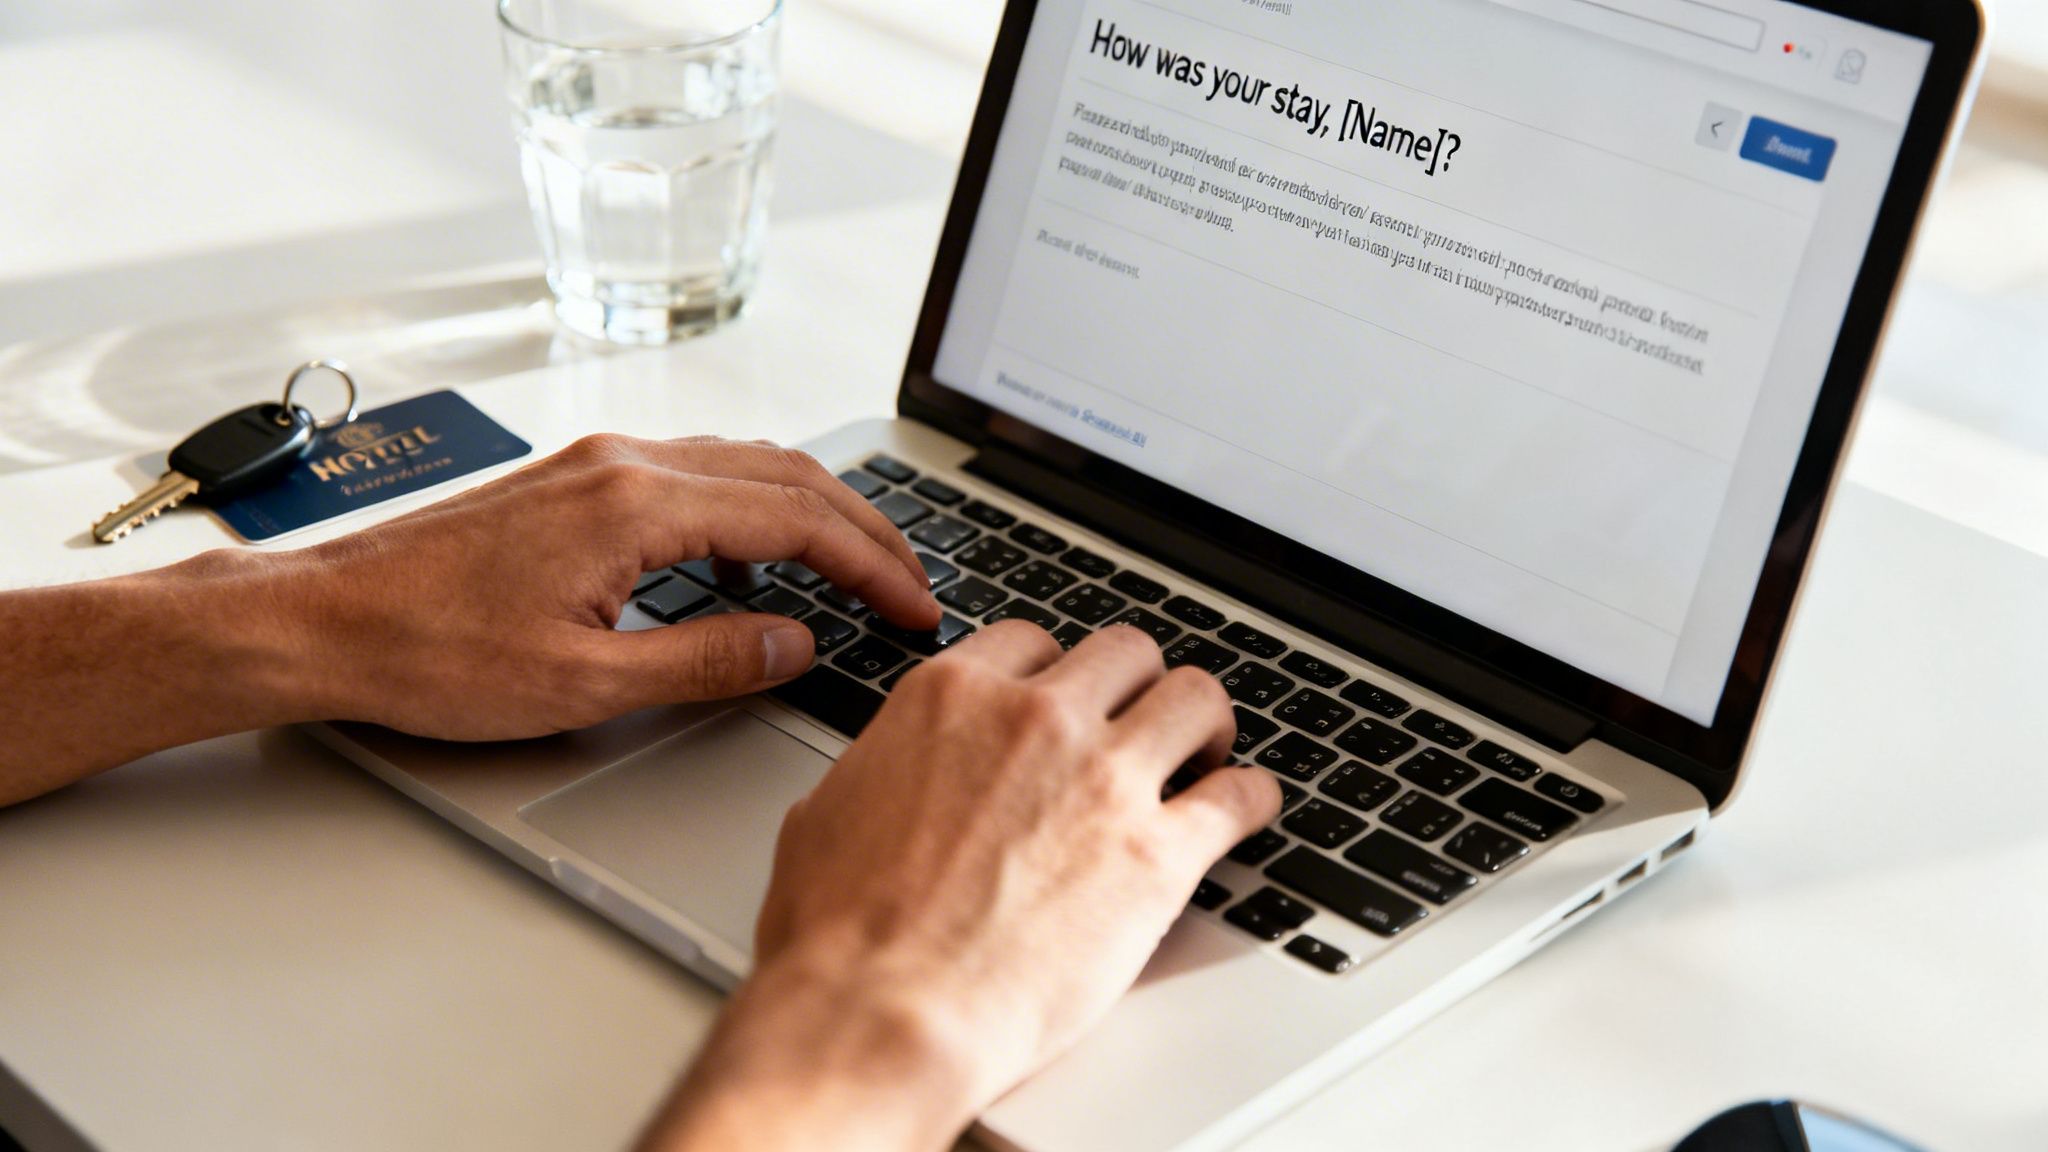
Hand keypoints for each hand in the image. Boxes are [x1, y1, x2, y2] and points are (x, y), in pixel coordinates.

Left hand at [278, 433, 940, 739]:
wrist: (322, 620)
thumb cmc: (428, 652)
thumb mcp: (582, 684)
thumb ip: (705, 662)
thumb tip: (795, 644)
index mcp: (635, 503)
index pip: (796, 520)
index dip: (873, 566)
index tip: (916, 608)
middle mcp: (624, 461)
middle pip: (787, 476)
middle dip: (866, 531)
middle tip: (913, 588)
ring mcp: (600, 462)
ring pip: (748, 464)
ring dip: (817, 511)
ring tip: (862, 568)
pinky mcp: (579, 479)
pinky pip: (703, 471)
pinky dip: (762, 505)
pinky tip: (768, 550)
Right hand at [642, 622, 1280, 1151]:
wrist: (886, 1012)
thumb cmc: (843, 934)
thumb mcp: (830, 812)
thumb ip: (883, 767)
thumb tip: (891, 773)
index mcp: (952, 699)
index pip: (1032, 641)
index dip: (1055, 671)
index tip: (1067, 695)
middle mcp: (1036, 720)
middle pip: (1124, 653)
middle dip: (1135, 685)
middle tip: (1140, 719)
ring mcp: (1105, 778)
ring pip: (1193, 698)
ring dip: (1203, 722)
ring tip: (1204, 751)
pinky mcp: (1159, 852)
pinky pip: (1238, 796)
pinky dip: (1251, 797)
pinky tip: (1247, 806)